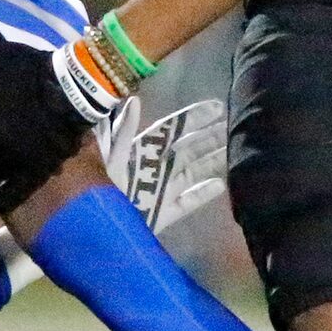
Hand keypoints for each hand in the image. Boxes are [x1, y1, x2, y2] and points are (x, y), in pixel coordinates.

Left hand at [103, 96, 227, 235]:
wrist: (95, 228)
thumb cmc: (98, 190)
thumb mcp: (109, 156)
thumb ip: (123, 131)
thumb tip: (135, 101)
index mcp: (142, 151)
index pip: (173, 129)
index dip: (194, 117)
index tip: (217, 107)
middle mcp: (155, 168)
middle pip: (189, 149)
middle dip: (211, 138)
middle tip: (236, 126)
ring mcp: (161, 191)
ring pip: (193, 172)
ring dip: (213, 161)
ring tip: (236, 152)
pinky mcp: (162, 214)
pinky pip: (187, 202)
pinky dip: (203, 194)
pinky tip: (221, 186)